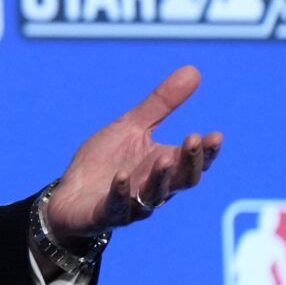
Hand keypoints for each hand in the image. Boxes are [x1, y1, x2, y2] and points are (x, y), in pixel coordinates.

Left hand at [43, 65, 222, 241]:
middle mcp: (153, 188)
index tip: (216, 135)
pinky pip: (116, 206)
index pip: (193, 162)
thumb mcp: (132, 127)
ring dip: (160, 178)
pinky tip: (122, 176)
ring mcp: (131, 204)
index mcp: (163, 167)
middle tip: (194, 140)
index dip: (206, 152)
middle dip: (190, 162)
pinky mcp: (105, 214)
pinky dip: (121, 192)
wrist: (69, 194)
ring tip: (164, 157)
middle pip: (181, 181)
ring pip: (153, 196)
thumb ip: (161, 104)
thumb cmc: (105, 162)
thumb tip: (194, 70)